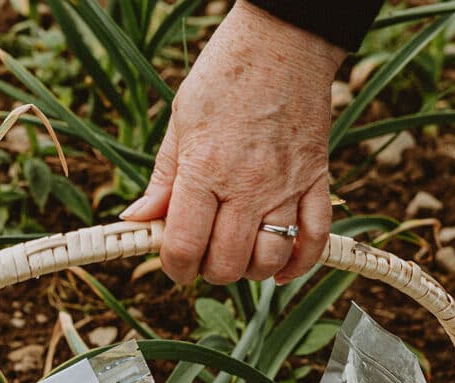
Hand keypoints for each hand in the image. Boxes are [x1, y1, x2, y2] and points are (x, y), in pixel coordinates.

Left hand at [121, 1, 342, 285]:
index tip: (174, 263)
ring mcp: (286, 185)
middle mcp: (248, 184)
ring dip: (250, 270)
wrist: (284, 38)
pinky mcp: (316, 180)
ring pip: (270, 258)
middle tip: (204, 256)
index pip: (185, 246)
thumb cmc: (225, 76)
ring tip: (238, 255)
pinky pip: (314, 238)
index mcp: (205, 169)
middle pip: (228, 263)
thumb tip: (138, 218)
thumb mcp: (180, 122)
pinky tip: (280, 267)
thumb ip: (162, 178)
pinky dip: (299, 263)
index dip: (175, 267)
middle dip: (210, 271)